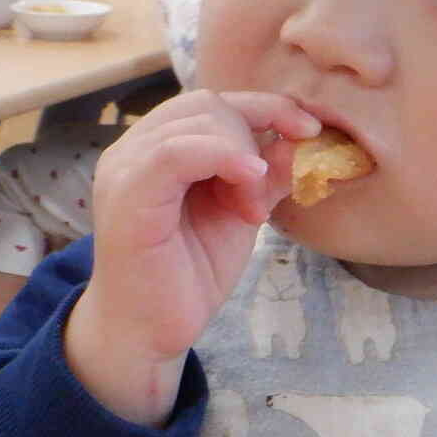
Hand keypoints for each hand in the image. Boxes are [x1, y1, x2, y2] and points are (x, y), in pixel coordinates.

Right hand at [66, 90, 319, 424]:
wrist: (148, 333)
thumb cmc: (187, 275)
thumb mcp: (239, 216)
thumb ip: (264, 176)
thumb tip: (301, 139)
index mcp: (160, 148)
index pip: (215, 103)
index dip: (268, 107)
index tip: (310, 128)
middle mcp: (135, 148)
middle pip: (208, 104)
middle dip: (253, 136)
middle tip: (261, 199)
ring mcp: (126, 167)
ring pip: (195, 119)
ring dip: (240, 154)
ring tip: (248, 210)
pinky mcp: (126, 195)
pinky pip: (175, 151)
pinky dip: (221, 155)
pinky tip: (248, 180)